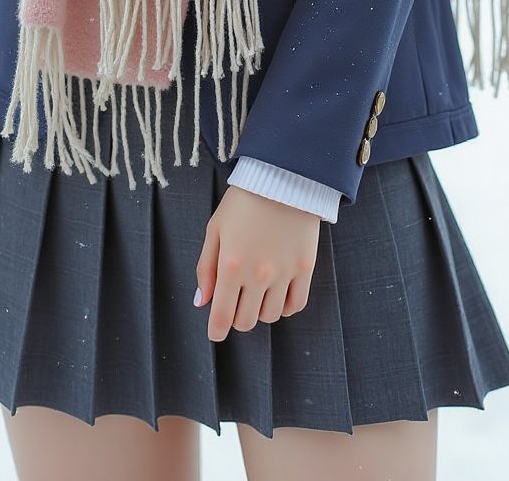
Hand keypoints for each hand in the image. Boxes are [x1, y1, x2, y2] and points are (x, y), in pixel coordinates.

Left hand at [194, 185, 319, 341]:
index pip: (222, 318)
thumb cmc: (243, 201)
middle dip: (236, 316)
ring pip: (270, 316)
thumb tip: (202, 303)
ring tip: (257, 291)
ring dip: (260, 310)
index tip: (215, 332)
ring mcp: (284, 273)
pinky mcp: (306, 267)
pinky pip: (296, 305)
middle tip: (236, 300)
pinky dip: (285, 306)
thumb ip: (206, 268)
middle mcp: (258, 275)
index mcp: (231, 266)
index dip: (216, 331)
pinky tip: (278, 293)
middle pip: (246, 321)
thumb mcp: (216, 229)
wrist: (282, 176)